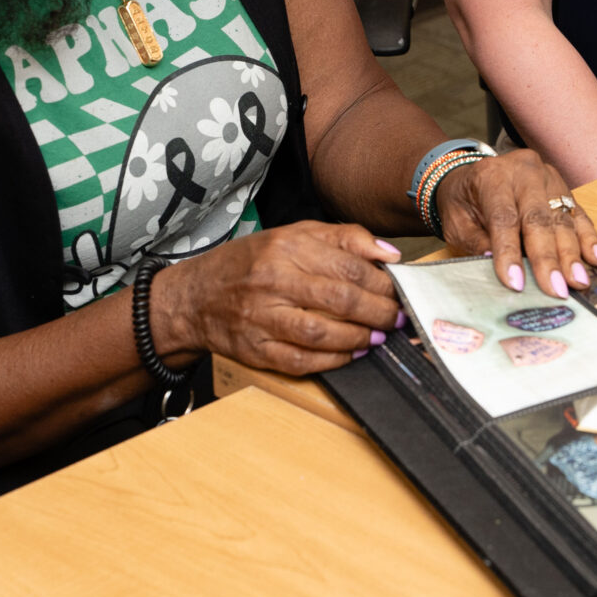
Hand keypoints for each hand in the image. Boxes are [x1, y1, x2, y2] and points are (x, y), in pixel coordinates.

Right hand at [156, 222, 401, 376]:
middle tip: (397, 319)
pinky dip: (331, 361)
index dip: (382, 283)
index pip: (348, 265)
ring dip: (359, 338)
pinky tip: (350, 354)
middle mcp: (273, 281)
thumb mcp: (294, 234)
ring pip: (321, 333)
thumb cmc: (251, 262)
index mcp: (286, 248)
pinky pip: (300, 361)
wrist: (195, 295)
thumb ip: (344, 238)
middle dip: (378, 312)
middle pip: (339, 299)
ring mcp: (261, 318)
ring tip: (378, 337)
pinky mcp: (254, 349)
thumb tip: (389, 253)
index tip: (400, 292)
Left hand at [435, 149, 596, 297]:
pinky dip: (588, 238)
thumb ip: (476, 242)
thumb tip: (494, 263)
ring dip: (572, 254)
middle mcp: (523, 172)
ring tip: (578, 281)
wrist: (472, 176)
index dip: (510, 252)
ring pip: (562, 218)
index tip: (516, 283)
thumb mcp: (457, 222)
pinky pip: (578, 214)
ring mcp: (548, 177)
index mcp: (492, 177)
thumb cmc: (463, 201)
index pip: (503, 218)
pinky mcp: (563, 187)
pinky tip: (595, 258)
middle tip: (556, 289)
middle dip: (548, 258)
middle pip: (538, 219)